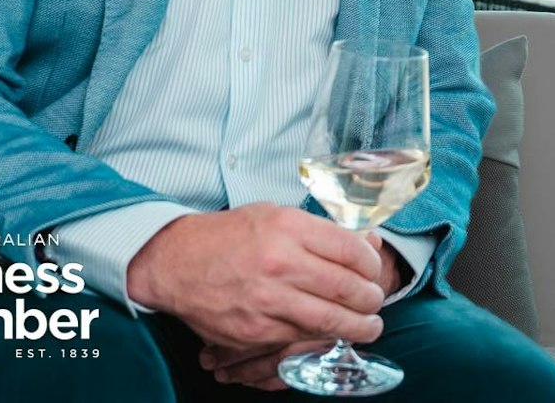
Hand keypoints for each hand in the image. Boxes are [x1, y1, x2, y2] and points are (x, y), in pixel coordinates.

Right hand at [196, 239, 409, 389]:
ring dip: (358, 327)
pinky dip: (323, 338)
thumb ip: (319, 231)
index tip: (374, 270)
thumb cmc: (230, 236)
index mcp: (289, 228)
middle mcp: (280, 262)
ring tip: (369, 327)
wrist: (177, 262)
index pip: (351, 249)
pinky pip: (301, 338)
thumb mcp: (276, 216)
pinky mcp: (255, 331)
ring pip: (329, 320)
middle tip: (377, 301)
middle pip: (347, 288)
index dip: (372, 264)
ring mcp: (267, 300)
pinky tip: (332, 333)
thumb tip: (365, 244)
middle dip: (372, 299)